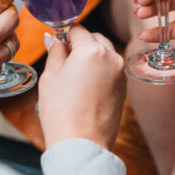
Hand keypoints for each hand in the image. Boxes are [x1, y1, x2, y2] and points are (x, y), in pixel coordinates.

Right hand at [38, 25, 125, 149]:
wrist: (81, 145)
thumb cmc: (62, 112)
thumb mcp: (50, 76)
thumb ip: (55, 52)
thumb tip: (54, 38)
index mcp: (92, 50)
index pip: (77, 29)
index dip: (64, 35)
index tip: (56, 43)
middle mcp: (111, 57)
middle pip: (94, 38)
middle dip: (79, 44)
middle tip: (63, 61)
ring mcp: (120, 72)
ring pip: (104, 53)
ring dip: (91, 57)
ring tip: (73, 77)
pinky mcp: (123, 87)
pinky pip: (110, 69)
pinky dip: (99, 70)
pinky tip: (85, 87)